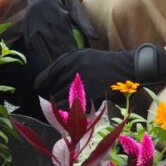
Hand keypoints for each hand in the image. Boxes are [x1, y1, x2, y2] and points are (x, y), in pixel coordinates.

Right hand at [22, 0, 98, 66]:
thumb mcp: (76, 8)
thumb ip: (84, 23)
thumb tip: (95, 38)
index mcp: (56, 13)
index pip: (64, 36)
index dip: (70, 48)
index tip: (76, 56)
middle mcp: (42, 19)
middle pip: (52, 42)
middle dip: (60, 54)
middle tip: (68, 63)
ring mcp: (31, 24)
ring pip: (40, 45)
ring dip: (49, 56)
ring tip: (58, 64)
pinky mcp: (26, 28)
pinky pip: (32, 44)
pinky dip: (40, 52)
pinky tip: (47, 58)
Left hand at [33, 45, 165, 105]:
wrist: (124, 67)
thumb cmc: (103, 63)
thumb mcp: (82, 56)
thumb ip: (66, 65)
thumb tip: (47, 80)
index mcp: (69, 59)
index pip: (46, 75)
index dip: (41, 84)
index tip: (40, 89)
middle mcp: (72, 68)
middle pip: (51, 88)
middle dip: (52, 94)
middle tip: (55, 98)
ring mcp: (80, 81)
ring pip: (59, 97)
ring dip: (60, 102)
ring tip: (67, 102)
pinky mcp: (88, 93)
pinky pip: (69, 105)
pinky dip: (67, 108)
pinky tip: (72, 108)